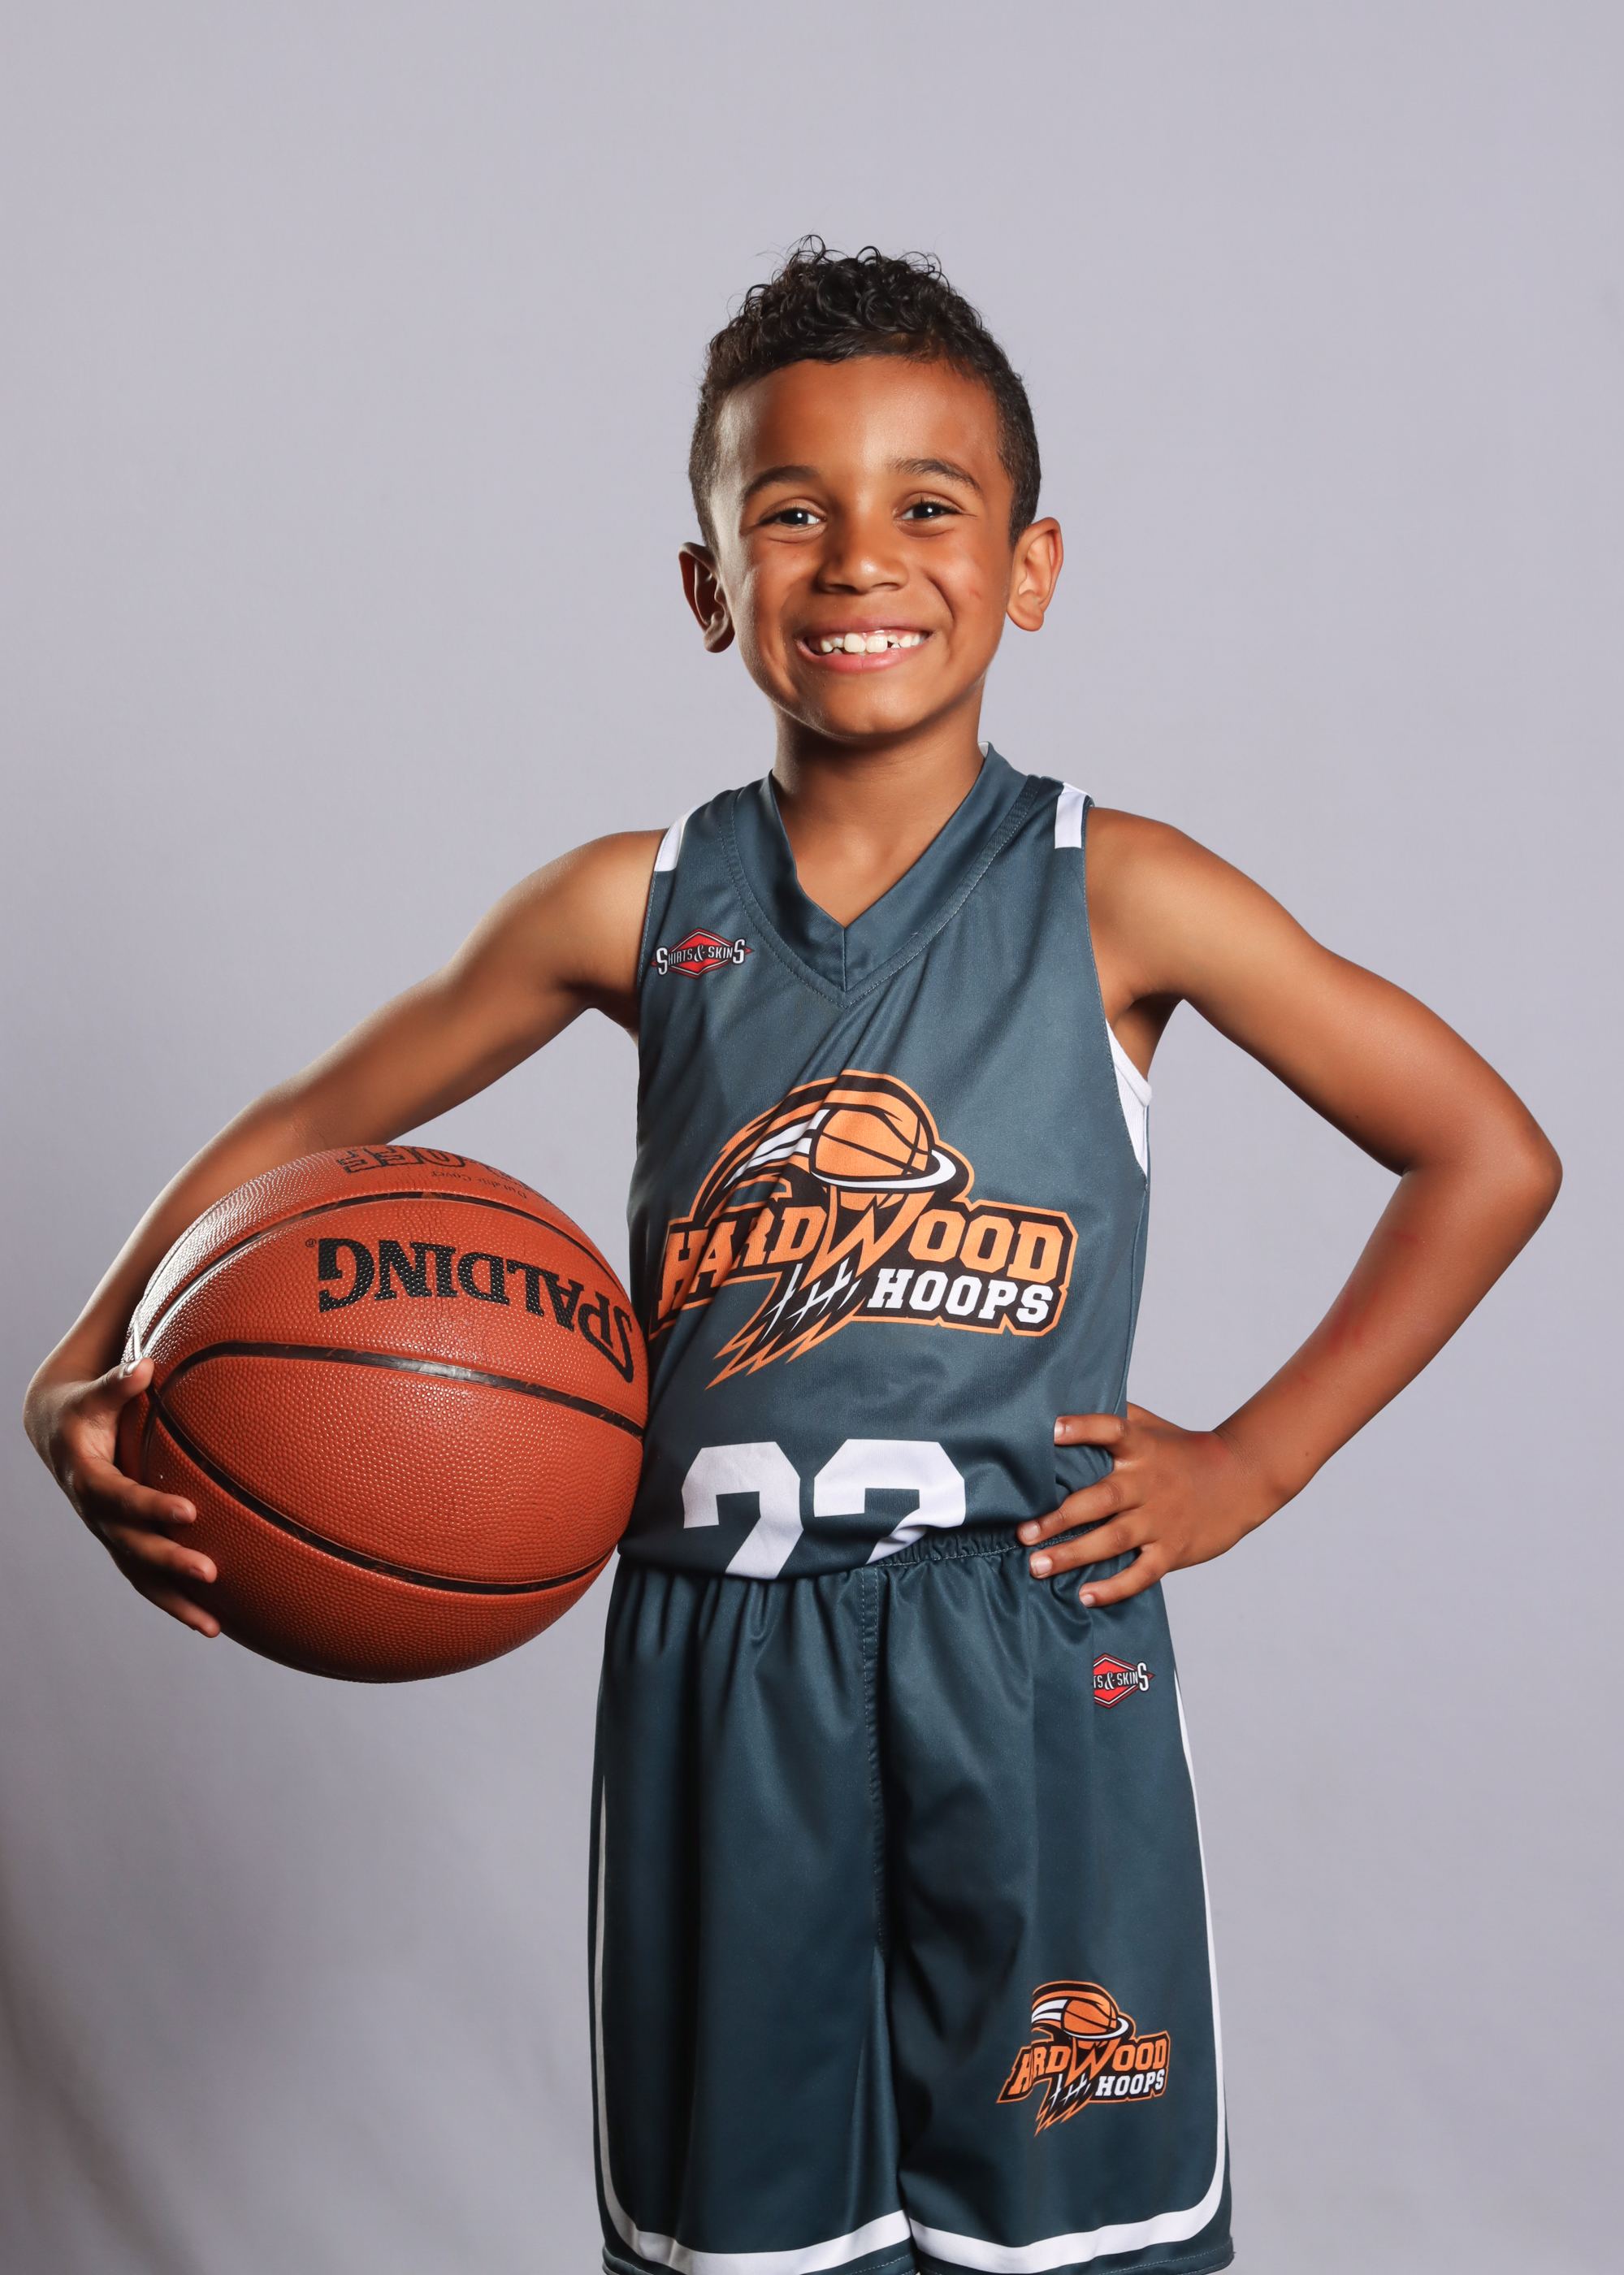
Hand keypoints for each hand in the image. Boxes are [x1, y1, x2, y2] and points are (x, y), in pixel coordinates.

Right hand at [26, 1358, 219, 1634]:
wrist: (56, 1432)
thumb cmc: (86, 1407)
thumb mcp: (94, 1395)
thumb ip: (118, 1383)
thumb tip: (144, 1365)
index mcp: (88, 1479)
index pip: (120, 1498)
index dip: (150, 1506)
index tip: (188, 1511)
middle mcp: (96, 1515)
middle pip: (132, 1546)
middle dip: (169, 1561)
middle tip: (210, 1570)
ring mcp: (109, 1534)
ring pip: (140, 1576)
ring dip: (175, 1600)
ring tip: (213, 1626)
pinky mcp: (122, 1544)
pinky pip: (147, 1580)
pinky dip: (175, 1602)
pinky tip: (212, 1623)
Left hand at [1019, 1404, 1276, 1605]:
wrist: (1243, 1479)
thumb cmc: (1186, 1451)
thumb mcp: (1153, 1426)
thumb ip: (1115, 1416)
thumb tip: (1067, 1399)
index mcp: (1142, 1448)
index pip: (1112, 1430)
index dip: (1083, 1428)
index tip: (1052, 1430)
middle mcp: (1148, 1483)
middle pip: (1100, 1499)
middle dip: (1059, 1518)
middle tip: (1023, 1533)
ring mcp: (1161, 1519)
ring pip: (1114, 1539)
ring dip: (1074, 1554)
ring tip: (1037, 1566)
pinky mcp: (1173, 1549)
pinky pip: (1142, 1572)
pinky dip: (1115, 1587)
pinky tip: (1086, 1596)